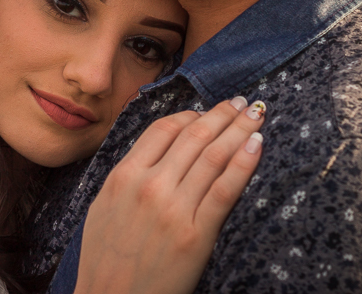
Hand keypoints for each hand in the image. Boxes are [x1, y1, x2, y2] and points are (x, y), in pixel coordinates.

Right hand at [73, 97, 264, 293]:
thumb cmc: (105, 259)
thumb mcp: (104, 206)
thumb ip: (130, 175)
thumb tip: (159, 151)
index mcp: (124, 176)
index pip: (164, 129)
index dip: (191, 114)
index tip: (207, 111)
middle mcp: (150, 187)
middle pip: (194, 137)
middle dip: (223, 114)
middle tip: (243, 102)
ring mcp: (175, 210)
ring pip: (214, 157)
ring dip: (239, 130)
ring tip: (257, 115)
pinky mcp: (197, 235)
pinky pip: (226, 190)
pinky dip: (244, 163)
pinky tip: (257, 145)